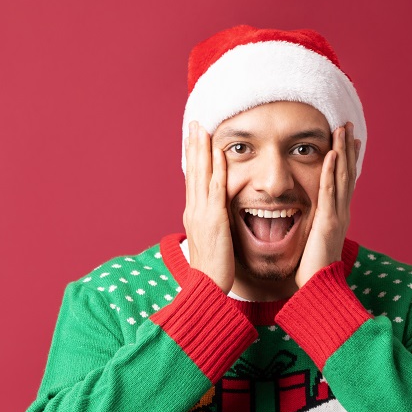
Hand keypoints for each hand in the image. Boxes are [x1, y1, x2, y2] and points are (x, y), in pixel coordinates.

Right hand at [183, 121, 234, 292]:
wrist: (207, 288)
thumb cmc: (213, 270)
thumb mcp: (211, 241)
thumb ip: (213, 224)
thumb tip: (218, 214)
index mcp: (193, 215)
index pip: (193, 180)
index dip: (193, 158)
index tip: (194, 138)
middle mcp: (193, 210)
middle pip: (193, 172)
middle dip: (193, 146)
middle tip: (194, 123)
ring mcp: (201, 214)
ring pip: (201, 175)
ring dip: (201, 150)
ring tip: (202, 128)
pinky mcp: (213, 219)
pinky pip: (215, 189)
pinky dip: (216, 169)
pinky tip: (218, 153)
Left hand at [295, 121, 360, 285]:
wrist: (318, 289)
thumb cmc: (311, 270)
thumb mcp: (312, 242)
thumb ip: (310, 227)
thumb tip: (302, 219)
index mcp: (335, 217)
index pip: (342, 182)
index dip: (346, 161)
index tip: (347, 141)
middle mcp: (340, 213)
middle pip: (346, 174)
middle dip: (347, 149)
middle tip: (347, 126)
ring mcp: (336, 217)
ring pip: (342, 178)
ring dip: (342, 152)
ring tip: (341, 130)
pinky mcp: (327, 223)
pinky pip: (329, 193)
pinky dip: (332, 172)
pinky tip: (331, 155)